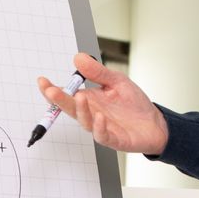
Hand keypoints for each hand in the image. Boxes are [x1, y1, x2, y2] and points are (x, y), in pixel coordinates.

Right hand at [37, 52, 169, 154]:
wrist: (155, 123)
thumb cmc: (134, 104)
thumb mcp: (117, 81)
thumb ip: (97, 72)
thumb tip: (79, 58)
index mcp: (90, 100)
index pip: (67, 95)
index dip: (53, 90)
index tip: (43, 81)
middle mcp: (92, 114)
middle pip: (70, 109)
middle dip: (59, 100)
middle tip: (51, 91)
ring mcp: (101, 127)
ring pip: (85, 121)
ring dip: (80, 110)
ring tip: (80, 97)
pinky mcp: (114, 139)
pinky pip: (102, 135)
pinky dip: (99, 127)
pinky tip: (100, 117)